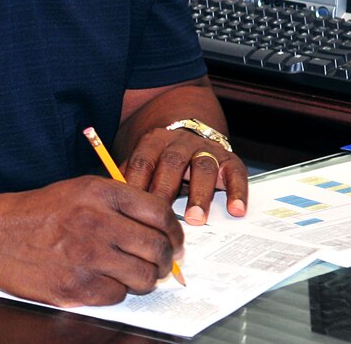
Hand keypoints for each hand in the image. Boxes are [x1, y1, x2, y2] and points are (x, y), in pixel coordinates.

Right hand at [0, 175, 183, 306]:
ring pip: (145, 277)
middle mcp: (95, 220)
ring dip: (142, 279)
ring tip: (127, 274)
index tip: (172, 241)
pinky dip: (115, 292)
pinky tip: (99, 280)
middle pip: (158, 247)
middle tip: (157, 264)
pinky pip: (118, 296)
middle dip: (164, 260)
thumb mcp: (75, 190)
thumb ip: (116, 203)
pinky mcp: (76, 286)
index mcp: (98, 191)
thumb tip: (161, 226)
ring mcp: (86, 255)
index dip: (173, 231)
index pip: (159, 213)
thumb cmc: (35, 213)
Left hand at [122, 128, 247, 225]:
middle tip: (163, 219)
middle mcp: (180, 142)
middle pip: (171, 163)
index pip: (142, 161)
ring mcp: (206, 149)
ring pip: (203, 167)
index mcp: (153, 141)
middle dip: (166, 191)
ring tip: (196, 219)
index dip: (137, 184)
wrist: (191, 130)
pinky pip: (235, 173)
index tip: (132, 209)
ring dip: (199, 194)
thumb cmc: (161, 160)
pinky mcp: (230, 159)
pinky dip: (237, 191)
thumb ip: (130, 180)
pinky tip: (235, 210)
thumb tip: (114, 207)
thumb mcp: (144, 162)